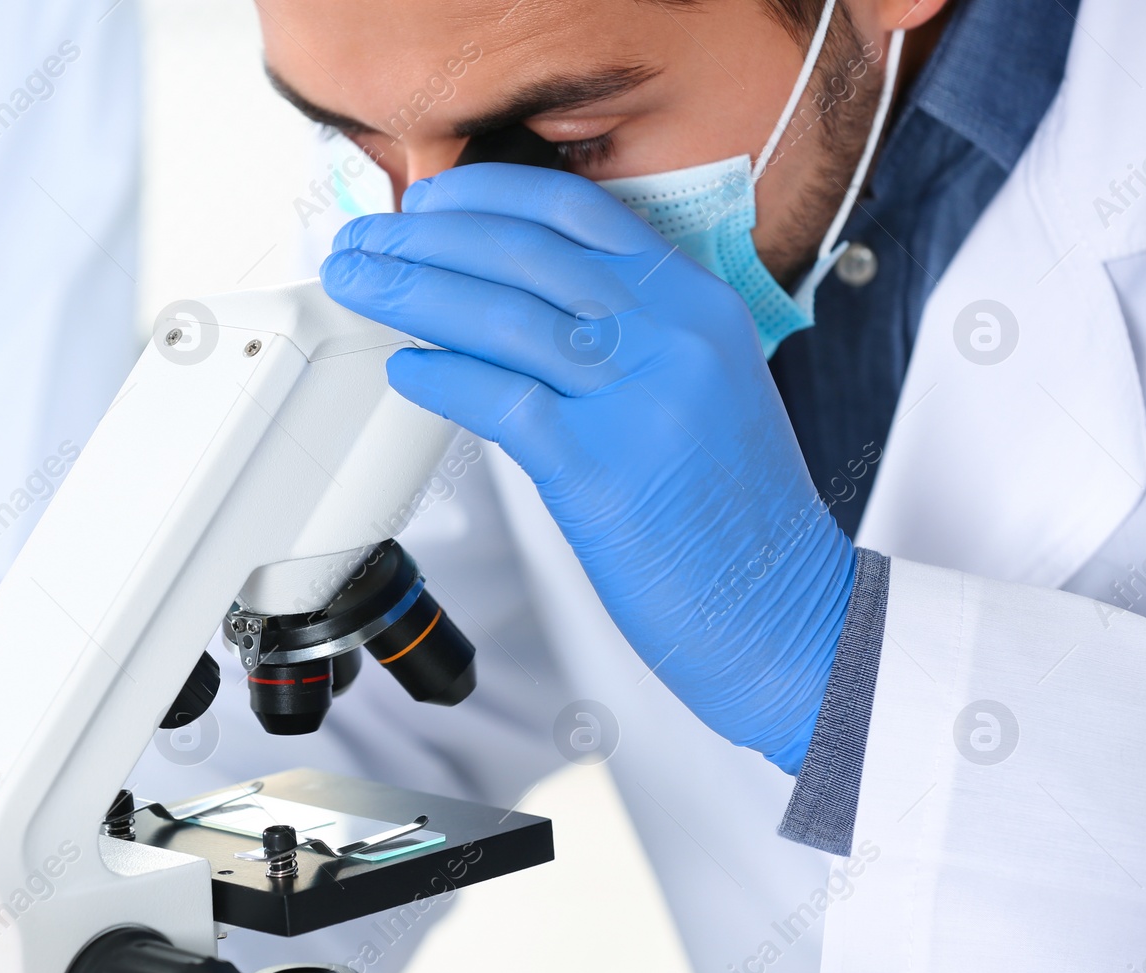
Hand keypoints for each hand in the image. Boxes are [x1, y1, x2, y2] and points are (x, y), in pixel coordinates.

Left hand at [321, 164, 854, 773]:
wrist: (785, 604)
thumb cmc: (734, 506)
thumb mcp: (702, 385)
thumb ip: (629, 331)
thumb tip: (510, 304)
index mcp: (698, 304)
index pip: (579, 211)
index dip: (488, 195)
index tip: (429, 199)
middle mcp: (672, 336)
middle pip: (524, 253)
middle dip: (426, 238)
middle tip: (365, 240)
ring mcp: (639, 399)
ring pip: (502, 316)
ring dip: (412, 294)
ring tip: (360, 286)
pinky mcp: (602, 470)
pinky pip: (501, 401)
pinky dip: (443, 376)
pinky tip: (407, 370)